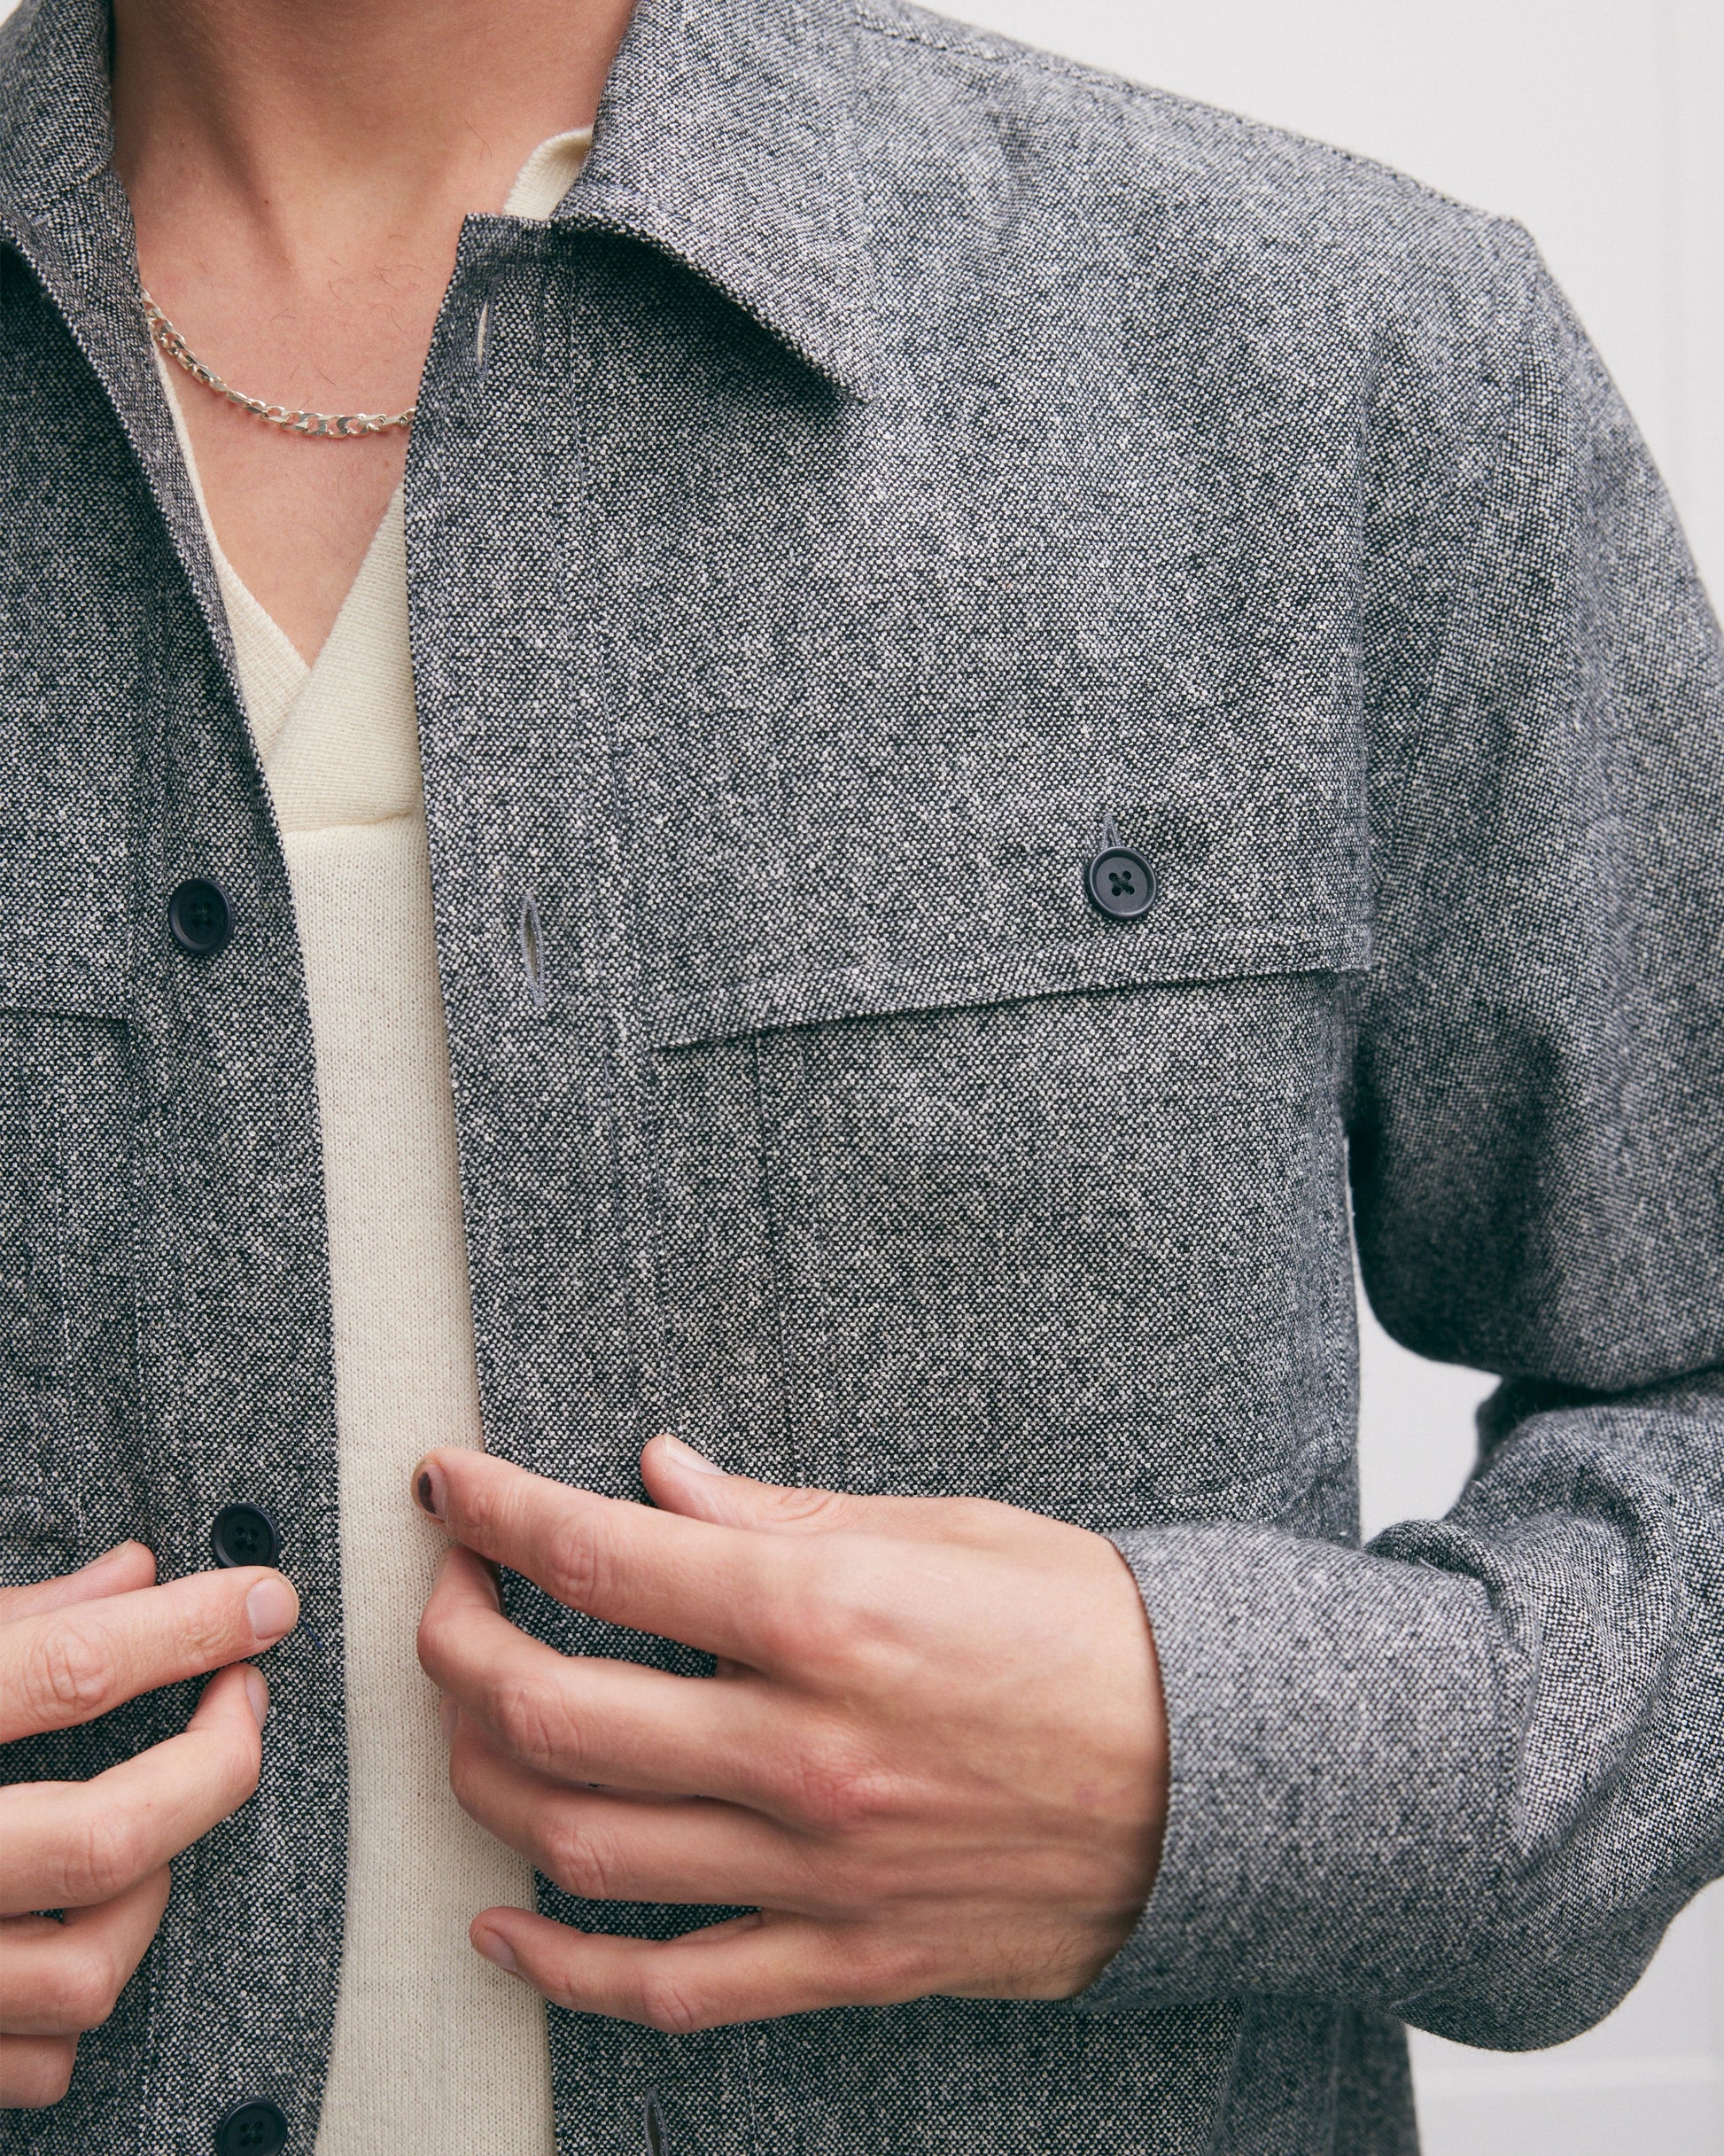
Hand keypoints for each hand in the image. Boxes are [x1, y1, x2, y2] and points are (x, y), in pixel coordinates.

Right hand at [0, 1542, 298, 2107]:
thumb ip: (1, 1620)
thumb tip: (131, 1575)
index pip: (66, 1673)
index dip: (186, 1629)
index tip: (264, 1599)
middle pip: (106, 1834)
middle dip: (214, 1762)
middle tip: (242, 1698)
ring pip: (87, 1966)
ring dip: (158, 1884)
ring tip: (165, 1811)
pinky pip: (34, 2062)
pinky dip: (78, 2002)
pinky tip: (76, 1925)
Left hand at [414, 1436, 1165, 2032]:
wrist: (1225, 1777)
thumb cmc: (1091, 1630)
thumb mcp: (945, 1531)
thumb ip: (781, 1516)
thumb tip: (658, 1481)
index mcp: (831, 1616)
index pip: (606, 1557)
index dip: (498, 1510)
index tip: (449, 1481)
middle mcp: (805, 1748)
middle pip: (553, 1709)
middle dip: (459, 1641)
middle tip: (449, 1595)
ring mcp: (819, 1869)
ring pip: (579, 1843)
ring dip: (487, 1776)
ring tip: (471, 1723)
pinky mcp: (847, 1958)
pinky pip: (669, 1985)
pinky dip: (564, 1965)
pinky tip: (507, 1920)